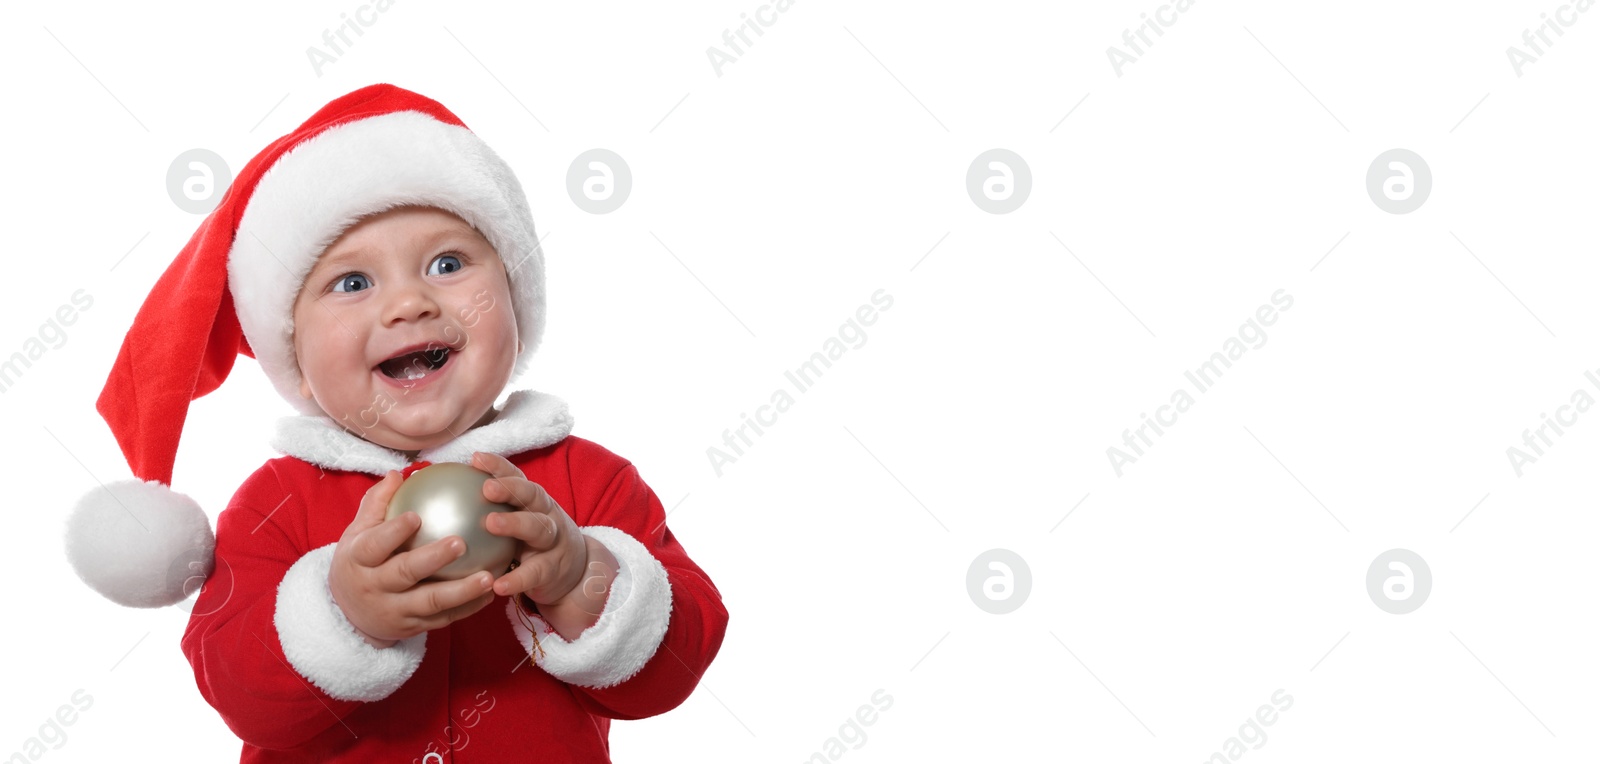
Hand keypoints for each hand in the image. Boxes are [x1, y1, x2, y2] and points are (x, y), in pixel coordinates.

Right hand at [328, 470, 497, 647]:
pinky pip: (444, 618)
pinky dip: (468, 607)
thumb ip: (377, 504)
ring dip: (461, 591)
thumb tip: (398, 474)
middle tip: (461, 542)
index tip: (416, 516)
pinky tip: (491, 592)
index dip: (393, 532)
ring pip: (430, 602)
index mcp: (358, 560)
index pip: (375, 545)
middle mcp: (374, 587)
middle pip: (404, 573)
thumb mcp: (357, 533)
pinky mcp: (412, 627)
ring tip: (488, 576)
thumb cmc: (359, 563)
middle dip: (433, 559)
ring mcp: (394, 610)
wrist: (347, 615)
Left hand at [473, 452, 617, 638]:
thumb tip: (439, 500)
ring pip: (539, 528)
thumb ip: (486, 511)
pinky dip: (518, 579)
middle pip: (532, 496)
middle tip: (486, 488)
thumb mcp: (516, 523)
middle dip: (511, 488)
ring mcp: (553, 542)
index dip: (499, 467)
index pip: (517, 478)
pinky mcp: (553, 570)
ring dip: (516, 523)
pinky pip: (535, 573)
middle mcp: (547, 515)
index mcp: (533, 501)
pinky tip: (497, 585)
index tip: (476, 459)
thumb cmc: (530, 544)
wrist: (575, 573)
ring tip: (491, 523)